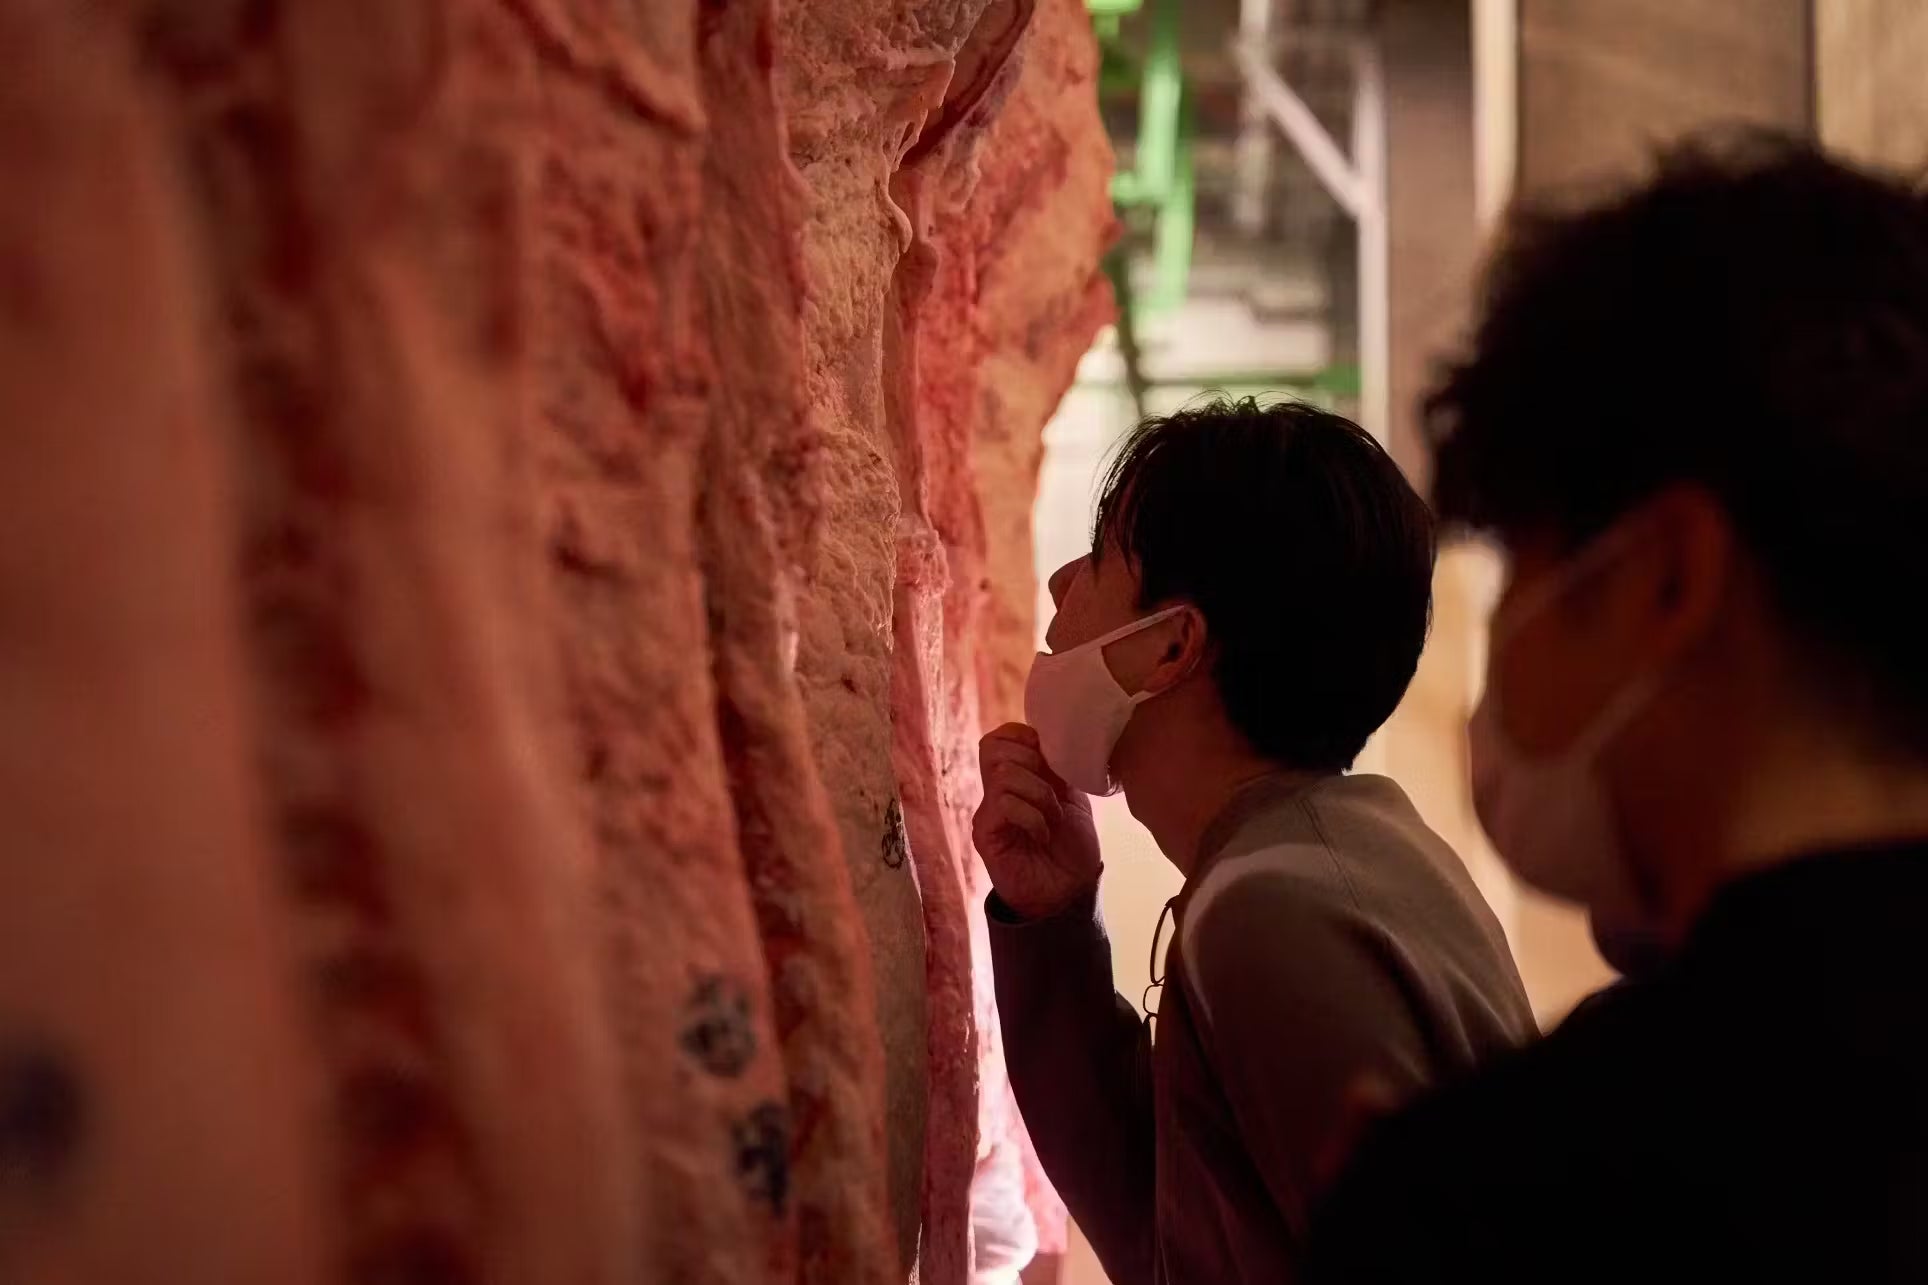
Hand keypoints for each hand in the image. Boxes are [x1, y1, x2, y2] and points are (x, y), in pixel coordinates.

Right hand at [973, 723, 1101, 919]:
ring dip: (1039, 794)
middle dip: (1033, 762)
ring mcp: (988, 812)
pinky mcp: (985, 834)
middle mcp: (996, 791)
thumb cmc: (1072, 847)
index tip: (1051, 758)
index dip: (1024, 736)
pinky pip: (1003, 804)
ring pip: (1003, 775)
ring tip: (1052, 819)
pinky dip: (1031, 815)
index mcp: (1017, 777)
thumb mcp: (1072, 797)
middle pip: (992, 747)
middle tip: (1054, 792)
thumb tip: (1046, 739)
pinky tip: (1043, 834)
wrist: (1069, 893)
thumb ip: (1056, 768)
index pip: (999, 737)